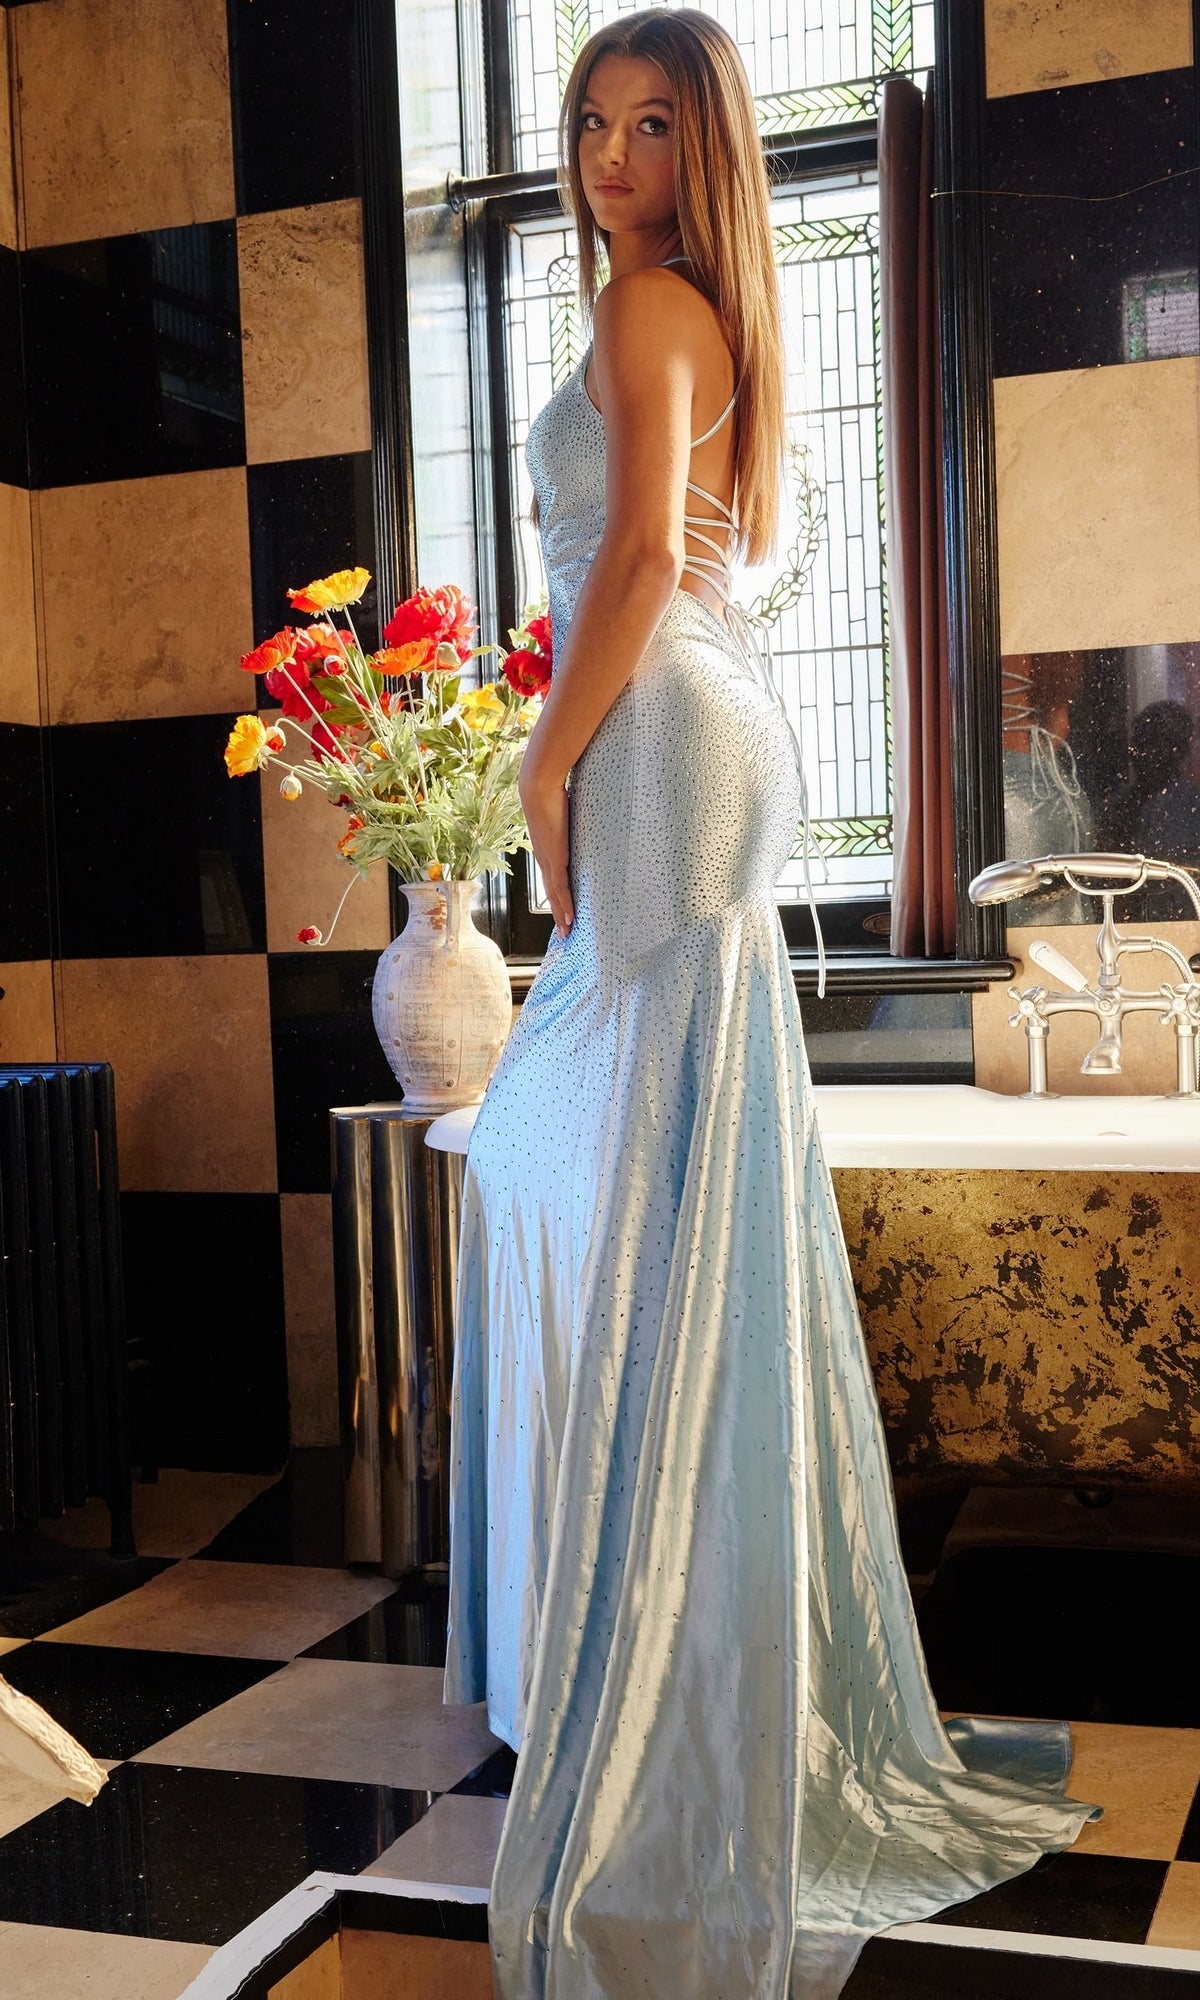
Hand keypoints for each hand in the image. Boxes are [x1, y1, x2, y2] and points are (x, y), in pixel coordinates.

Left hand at [520, 774, 573, 936]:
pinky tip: (569, 918)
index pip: (552, 877)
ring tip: (567, 931)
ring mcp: (548, 859)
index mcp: (545, 848)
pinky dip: (564, 904)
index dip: (557, 896)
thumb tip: (580, 815)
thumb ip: (571, 819)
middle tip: (564, 931)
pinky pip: (560, 887)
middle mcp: (544, 858)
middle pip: (551, 892)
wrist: (538, 786)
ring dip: (561, 914)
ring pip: (554, 894)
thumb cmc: (550, 791)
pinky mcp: (554, 857)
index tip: (562, 909)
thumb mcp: (564, 810)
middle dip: (558, 912)